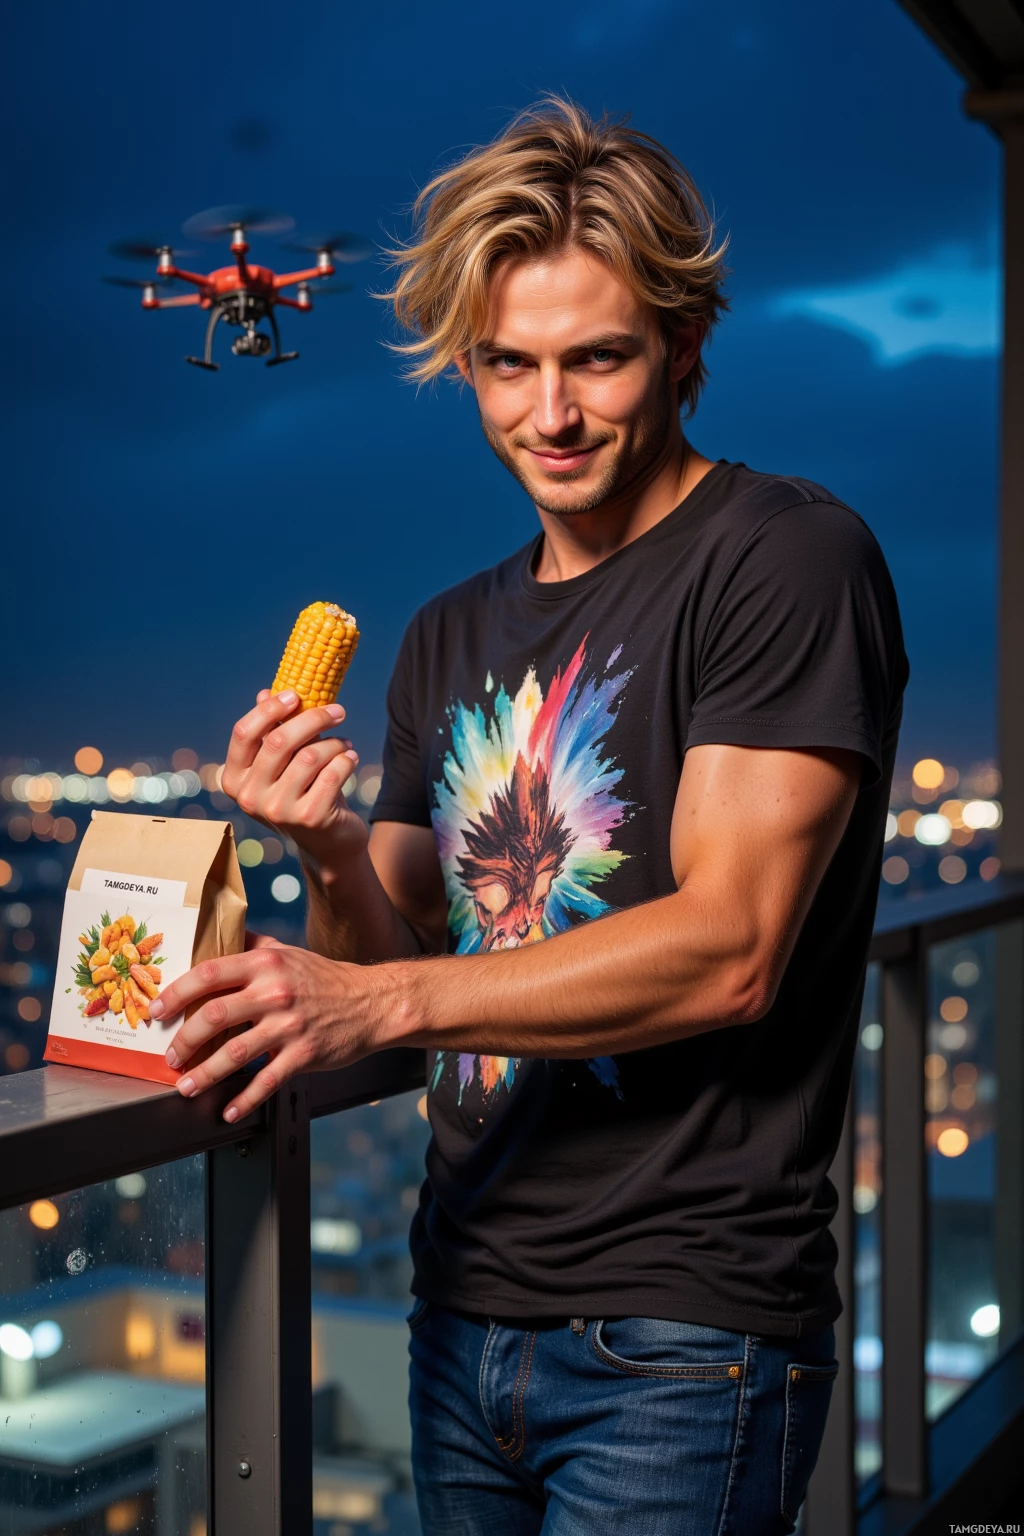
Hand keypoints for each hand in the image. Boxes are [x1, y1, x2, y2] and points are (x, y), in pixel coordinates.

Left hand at [149, 936, 383, 1120]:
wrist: (371, 1002)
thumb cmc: (324, 978)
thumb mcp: (287, 953)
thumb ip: (251, 947)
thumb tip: (216, 935)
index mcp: (265, 964)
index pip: (209, 974)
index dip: (176, 993)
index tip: (157, 1011)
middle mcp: (275, 993)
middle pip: (214, 1016)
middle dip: (184, 1039)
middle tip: (170, 1055)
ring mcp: (289, 1025)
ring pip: (234, 1053)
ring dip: (203, 1074)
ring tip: (185, 1085)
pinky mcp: (304, 1054)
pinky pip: (266, 1081)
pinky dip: (244, 1099)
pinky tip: (227, 1109)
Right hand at [222, 689, 366, 867]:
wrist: (328, 844)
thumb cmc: (303, 793)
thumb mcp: (284, 765)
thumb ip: (272, 732)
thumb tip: (265, 693)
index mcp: (235, 779)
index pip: (244, 733)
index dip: (269, 709)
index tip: (296, 695)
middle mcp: (249, 798)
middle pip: (279, 741)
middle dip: (314, 718)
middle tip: (338, 710)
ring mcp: (278, 810)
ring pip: (310, 756)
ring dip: (335, 743)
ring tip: (345, 744)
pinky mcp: (309, 818)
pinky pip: (332, 772)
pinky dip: (346, 760)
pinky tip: (351, 759)